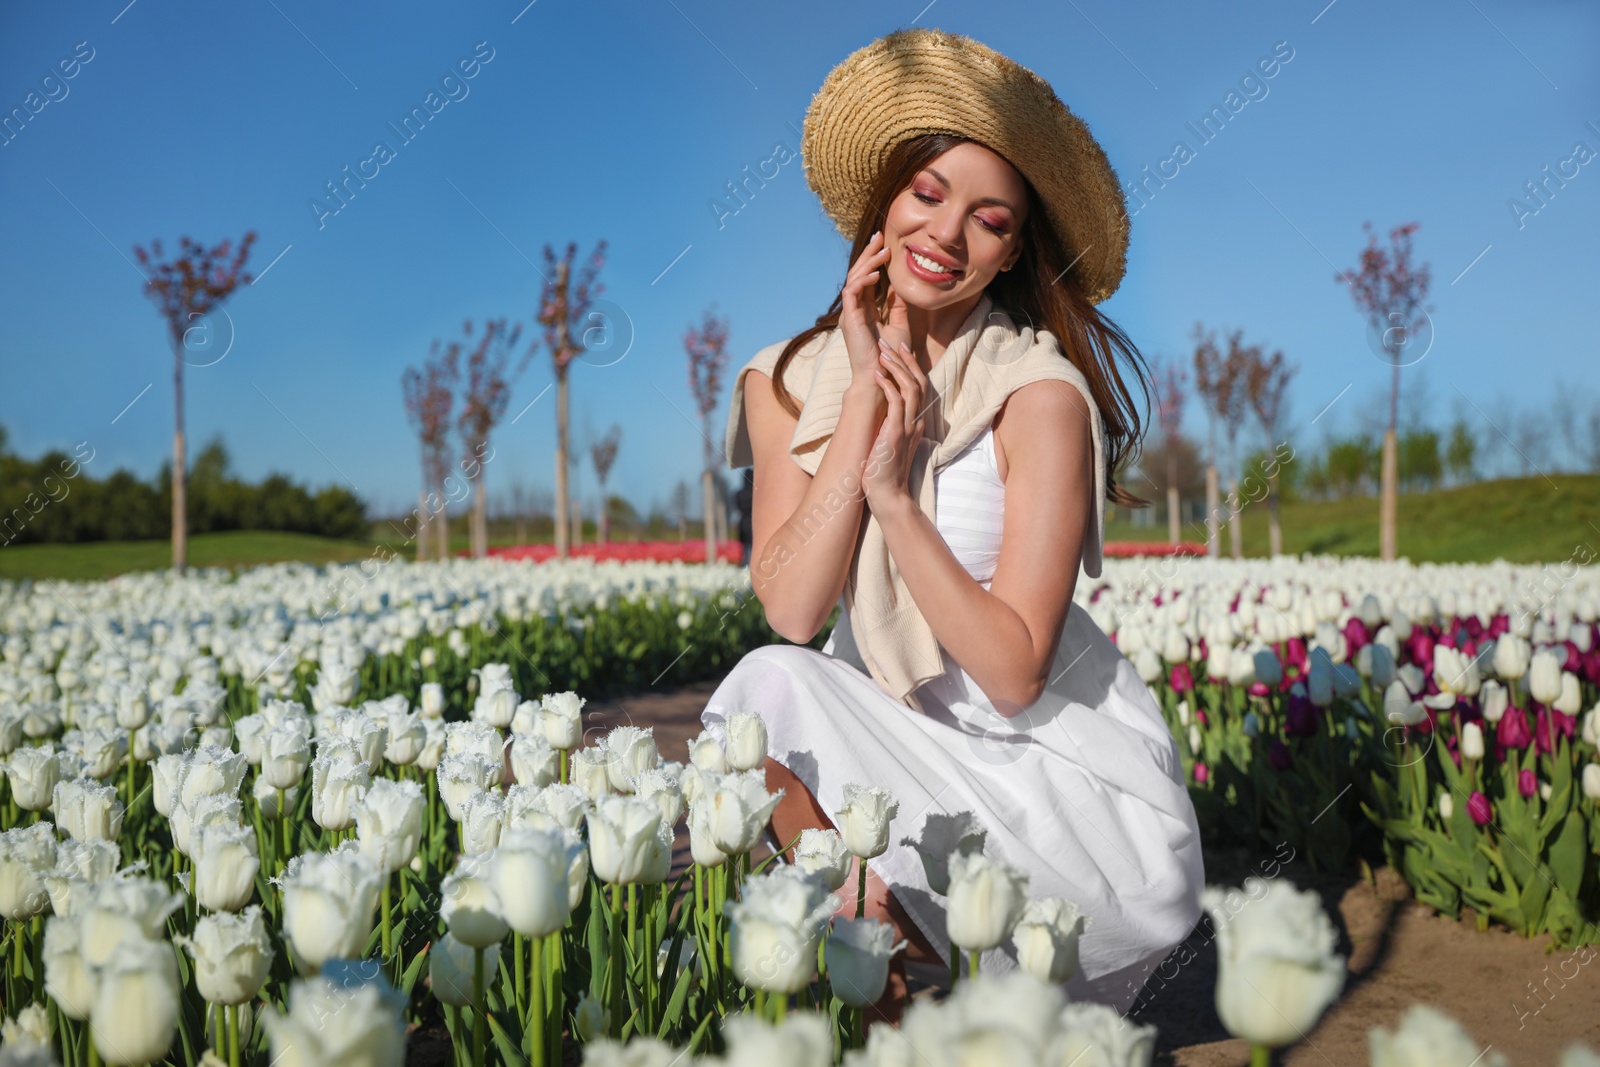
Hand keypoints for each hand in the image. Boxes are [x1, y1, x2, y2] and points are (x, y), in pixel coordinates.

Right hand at [840, 231, 894, 386]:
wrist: (881, 377)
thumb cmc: (890, 357)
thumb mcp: (899, 326)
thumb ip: (898, 307)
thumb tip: (899, 287)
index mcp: (863, 310)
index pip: (866, 279)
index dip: (873, 260)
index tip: (885, 244)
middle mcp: (853, 309)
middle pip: (858, 274)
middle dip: (869, 253)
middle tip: (880, 236)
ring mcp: (849, 314)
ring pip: (854, 279)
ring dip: (868, 262)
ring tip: (882, 250)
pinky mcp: (848, 319)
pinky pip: (852, 292)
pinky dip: (863, 280)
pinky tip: (876, 273)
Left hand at [862, 338, 928, 509]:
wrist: (887, 494)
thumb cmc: (884, 471)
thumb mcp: (890, 442)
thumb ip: (892, 426)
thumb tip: (884, 413)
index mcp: (915, 423)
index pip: (918, 387)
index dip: (910, 366)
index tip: (899, 350)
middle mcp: (916, 422)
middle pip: (918, 382)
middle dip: (904, 360)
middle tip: (889, 342)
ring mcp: (908, 427)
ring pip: (909, 388)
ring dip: (896, 368)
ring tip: (882, 352)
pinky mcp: (896, 433)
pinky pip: (896, 403)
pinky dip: (887, 386)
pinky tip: (876, 374)